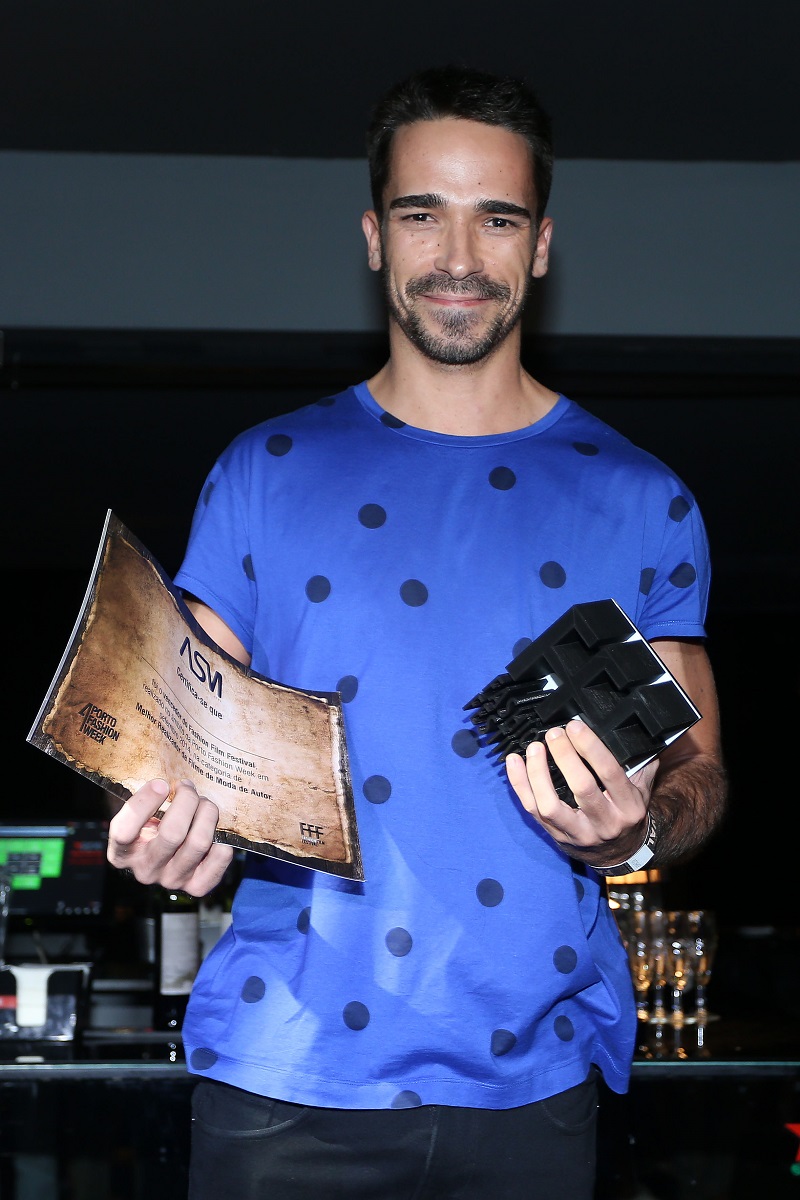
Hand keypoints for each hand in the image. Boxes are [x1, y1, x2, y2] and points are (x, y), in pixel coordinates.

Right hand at [107, 778, 233, 895]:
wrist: (167, 854)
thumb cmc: (152, 825)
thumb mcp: (140, 813)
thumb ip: (146, 800)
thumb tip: (164, 786)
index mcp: (121, 852)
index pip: (124, 831)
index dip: (144, 803)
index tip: (162, 783)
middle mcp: (145, 871)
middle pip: (172, 833)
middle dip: (187, 801)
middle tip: (188, 787)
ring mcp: (171, 880)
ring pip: (199, 842)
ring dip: (206, 813)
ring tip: (204, 803)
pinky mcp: (197, 886)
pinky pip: (219, 856)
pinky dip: (222, 837)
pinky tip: (214, 828)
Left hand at [505, 717, 658, 865]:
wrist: (619, 854)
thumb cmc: (627, 812)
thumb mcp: (641, 789)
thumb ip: (639, 762)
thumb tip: (629, 730)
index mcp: (628, 806)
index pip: (609, 773)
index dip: (591, 748)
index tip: (575, 727)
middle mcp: (605, 822)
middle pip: (581, 788)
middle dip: (565, 757)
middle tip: (554, 734)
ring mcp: (578, 832)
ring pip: (550, 805)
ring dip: (537, 774)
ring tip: (535, 748)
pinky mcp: (557, 835)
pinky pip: (533, 810)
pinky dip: (520, 785)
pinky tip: (514, 762)